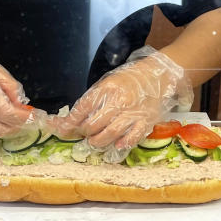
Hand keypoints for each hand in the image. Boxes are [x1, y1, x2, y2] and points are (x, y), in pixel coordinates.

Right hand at [0, 37, 30, 136]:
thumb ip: (10, 86)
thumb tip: (21, 103)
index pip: (6, 113)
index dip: (23, 117)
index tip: (34, 115)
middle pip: (0, 128)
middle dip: (17, 126)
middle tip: (27, 118)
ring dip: (7, 126)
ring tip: (16, 114)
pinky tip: (1, 113)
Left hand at [64, 48, 191, 151]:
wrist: (158, 76)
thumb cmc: (129, 81)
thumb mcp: (108, 83)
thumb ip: (93, 100)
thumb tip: (74, 118)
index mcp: (107, 89)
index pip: (82, 108)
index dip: (70, 122)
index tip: (62, 129)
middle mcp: (118, 101)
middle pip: (92, 125)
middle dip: (85, 132)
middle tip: (85, 133)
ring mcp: (132, 113)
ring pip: (108, 134)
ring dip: (98, 141)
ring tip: (95, 141)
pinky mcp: (145, 122)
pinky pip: (130, 138)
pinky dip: (121, 144)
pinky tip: (116, 144)